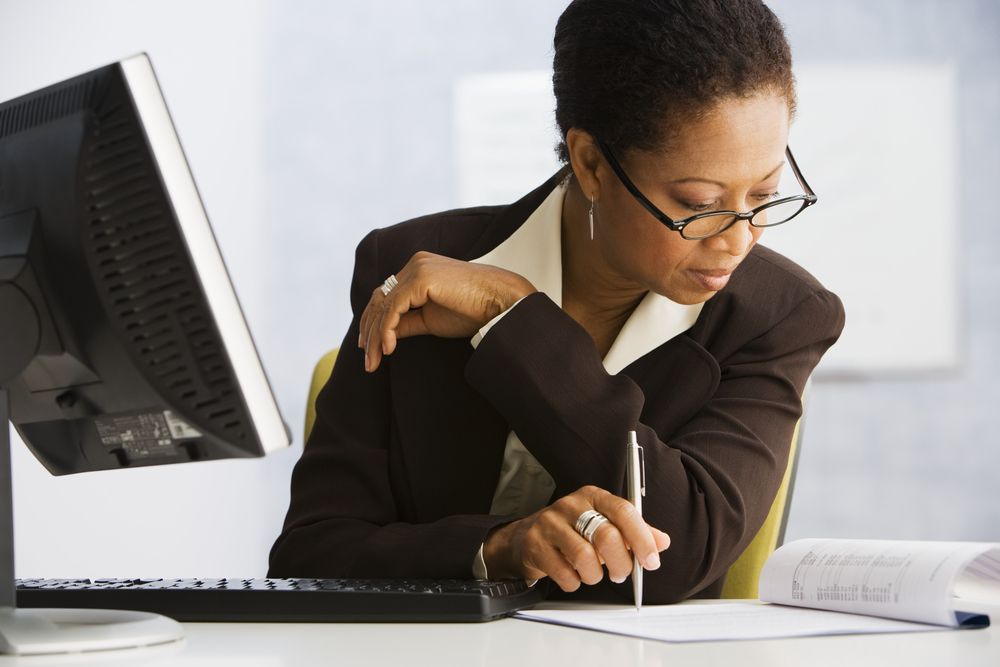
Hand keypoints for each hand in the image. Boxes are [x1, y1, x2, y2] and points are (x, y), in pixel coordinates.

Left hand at [358, 251, 534, 371]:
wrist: (502, 302)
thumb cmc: (475, 310)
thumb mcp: (432, 319)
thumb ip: (407, 321)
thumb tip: (386, 334)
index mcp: (419, 268)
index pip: (386, 294)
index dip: (373, 320)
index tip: (368, 346)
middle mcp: (415, 264)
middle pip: (380, 298)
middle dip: (370, 331)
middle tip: (368, 359)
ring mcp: (418, 269)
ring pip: (384, 305)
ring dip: (375, 337)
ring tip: (374, 362)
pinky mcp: (421, 279)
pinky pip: (393, 308)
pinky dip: (386, 331)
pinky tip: (388, 349)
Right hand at [483, 485, 670, 591]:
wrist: (526, 537)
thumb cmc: (571, 531)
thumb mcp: (604, 524)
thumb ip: (634, 532)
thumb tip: (661, 542)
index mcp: (592, 496)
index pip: (623, 511)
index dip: (641, 538)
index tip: (651, 560)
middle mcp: (571, 505)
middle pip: (606, 536)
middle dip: (621, 563)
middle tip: (621, 573)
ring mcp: (550, 524)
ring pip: (585, 557)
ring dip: (595, 575)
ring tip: (593, 574)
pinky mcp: (535, 545)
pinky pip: (565, 573)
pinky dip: (574, 582)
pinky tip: (573, 575)